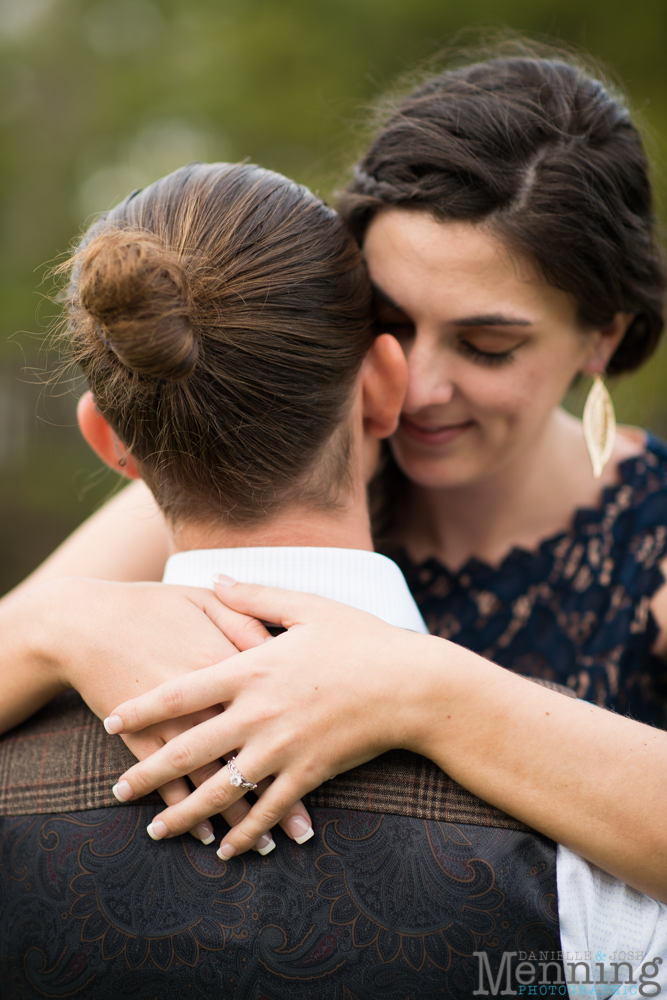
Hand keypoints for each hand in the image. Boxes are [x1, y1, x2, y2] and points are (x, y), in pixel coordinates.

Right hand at [11, 576, 311, 848]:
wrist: (84, 622)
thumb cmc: (152, 606)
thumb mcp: (205, 600)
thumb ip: (248, 616)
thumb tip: (279, 640)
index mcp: (228, 662)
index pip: (275, 706)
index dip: (305, 736)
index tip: (335, 762)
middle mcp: (206, 701)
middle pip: (248, 755)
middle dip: (277, 797)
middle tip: (304, 832)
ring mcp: (172, 725)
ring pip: (212, 781)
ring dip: (237, 818)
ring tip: (266, 849)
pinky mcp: (141, 740)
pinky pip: (171, 786)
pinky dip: (191, 812)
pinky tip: (209, 837)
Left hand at [104, 581, 439, 857]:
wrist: (413, 685)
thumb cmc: (361, 639)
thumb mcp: (309, 606)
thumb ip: (256, 595)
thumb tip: (215, 578)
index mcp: (253, 668)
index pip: (183, 691)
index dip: (142, 708)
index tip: (111, 720)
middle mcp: (259, 713)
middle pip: (189, 748)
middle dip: (148, 772)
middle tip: (117, 791)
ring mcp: (283, 748)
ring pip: (221, 790)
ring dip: (185, 814)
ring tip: (156, 830)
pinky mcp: (310, 774)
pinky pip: (268, 810)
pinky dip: (245, 833)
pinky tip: (225, 850)